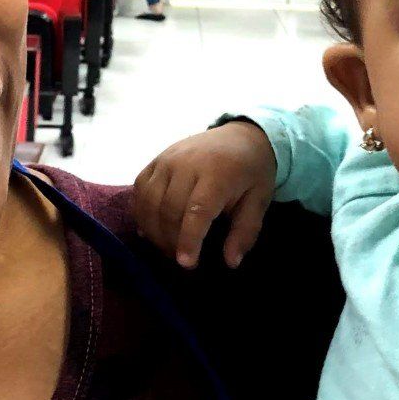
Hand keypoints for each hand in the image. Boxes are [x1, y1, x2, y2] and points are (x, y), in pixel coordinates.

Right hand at [134, 120, 276, 269]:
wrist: (241, 135)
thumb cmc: (251, 173)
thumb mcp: (259, 201)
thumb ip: (245, 232)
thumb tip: (231, 262)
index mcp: (218, 173)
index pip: (196, 211)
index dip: (188, 240)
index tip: (187, 264)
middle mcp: (187, 163)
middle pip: (168, 210)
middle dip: (171, 241)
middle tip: (181, 259)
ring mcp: (167, 159)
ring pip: (149, 201)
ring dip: (153, 230)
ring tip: (166, 247)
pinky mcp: (156, 159)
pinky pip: (140, 188)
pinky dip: (140, 212)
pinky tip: (150, 229)